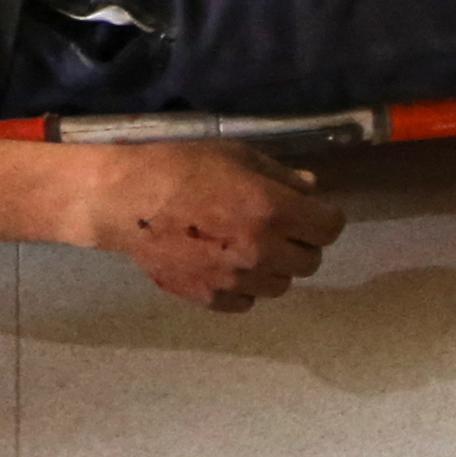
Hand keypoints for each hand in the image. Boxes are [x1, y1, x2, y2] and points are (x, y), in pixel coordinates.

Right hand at [68, 139, 343, 310]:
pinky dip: (245, 286)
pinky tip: (225, 263)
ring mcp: (236, 281)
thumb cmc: (181, 166)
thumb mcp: (236, 155)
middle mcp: (261, 251)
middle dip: (301, 242)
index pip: (329, 228)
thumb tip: (311, 189)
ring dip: (274, 266)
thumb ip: (280, 175)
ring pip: (282, 285)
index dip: (324, 217)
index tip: (311, 211)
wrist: (126, 201)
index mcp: (272, 210)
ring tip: (248, 245)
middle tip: (278, 226)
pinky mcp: (211, 299)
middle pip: (310, 261)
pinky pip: (248, 302)